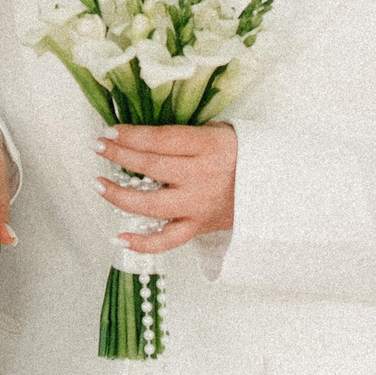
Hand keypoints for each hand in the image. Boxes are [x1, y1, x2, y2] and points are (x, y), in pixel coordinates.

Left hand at [92, 123, 236, 252]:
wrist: (276, 188)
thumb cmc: (243, 154)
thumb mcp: (221, 131)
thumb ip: (186, 135)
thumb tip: (146, 136)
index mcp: (208, 147)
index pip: (161, 140)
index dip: (132, 136)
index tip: (110, 132)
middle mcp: (201, 177)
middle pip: (151, 167)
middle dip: (119, 156)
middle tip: (99, 147)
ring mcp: (198, 205)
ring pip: (152, 205)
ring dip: (119, 196)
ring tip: (99, 184)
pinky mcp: (198, 227)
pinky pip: (167, 241)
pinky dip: (142, 243)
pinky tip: (119, 238)